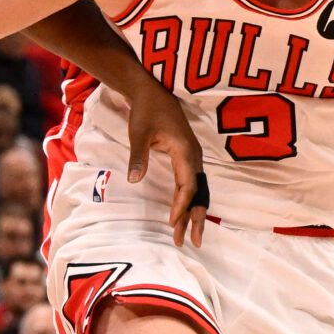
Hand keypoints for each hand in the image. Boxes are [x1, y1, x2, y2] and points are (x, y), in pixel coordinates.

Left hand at [120, 75, 207, 247]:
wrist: (150, 91)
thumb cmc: (145, 110)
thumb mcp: (138, 132)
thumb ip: (138, 156)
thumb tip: (134, 180)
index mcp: (186, 150)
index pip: (187, 185)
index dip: (182, 206)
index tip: (173, 223)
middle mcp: (194, 156)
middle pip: (199, 192)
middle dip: (196, 218)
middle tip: (192, 243)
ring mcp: (191, 157)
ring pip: (197, 190)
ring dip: (193, 213)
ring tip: (188, 237)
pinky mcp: (186, 158)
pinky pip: (191, 184)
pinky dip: (188, 202)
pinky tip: (183, 216)